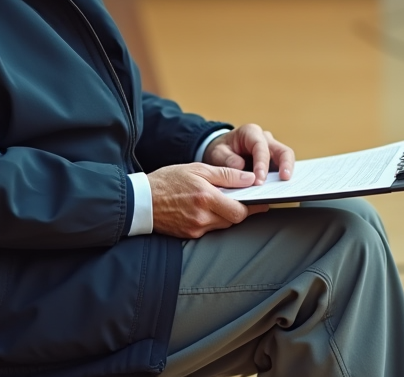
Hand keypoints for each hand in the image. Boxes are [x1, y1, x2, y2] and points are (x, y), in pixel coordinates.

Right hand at [147, 163, 268, 238]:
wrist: (140, 201)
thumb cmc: (167, 180)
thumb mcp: (197, 169)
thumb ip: (226, 174)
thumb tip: (250, 178)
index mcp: (206, 197)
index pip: (240, 210)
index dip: (254, 207)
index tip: (263, 202)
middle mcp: (202, 216)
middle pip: (234, 219)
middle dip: (242, 210)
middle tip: (248, 201)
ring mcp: (196, 228)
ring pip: (223, 224)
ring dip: (228, 214)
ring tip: (226, 201)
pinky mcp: (189, 235)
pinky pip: (210, 228)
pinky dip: (215, 219)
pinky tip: (210, 209)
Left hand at [203, 124, 295, 184]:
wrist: (222, 151)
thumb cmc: (220, 150)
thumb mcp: (217, 153)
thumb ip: (227, 159)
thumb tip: (241, 168)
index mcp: (250, 132)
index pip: (260, 147)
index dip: (262, 164)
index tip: (259, 180)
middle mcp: (264, 139)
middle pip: (282, 150)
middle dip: (285, 165)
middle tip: (284, 179)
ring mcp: (271, 150)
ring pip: (286, 159)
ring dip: (287, 172)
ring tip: (285, 187)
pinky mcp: (274, 161)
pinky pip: (282, 168)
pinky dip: (282, 178)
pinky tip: (281, 189)